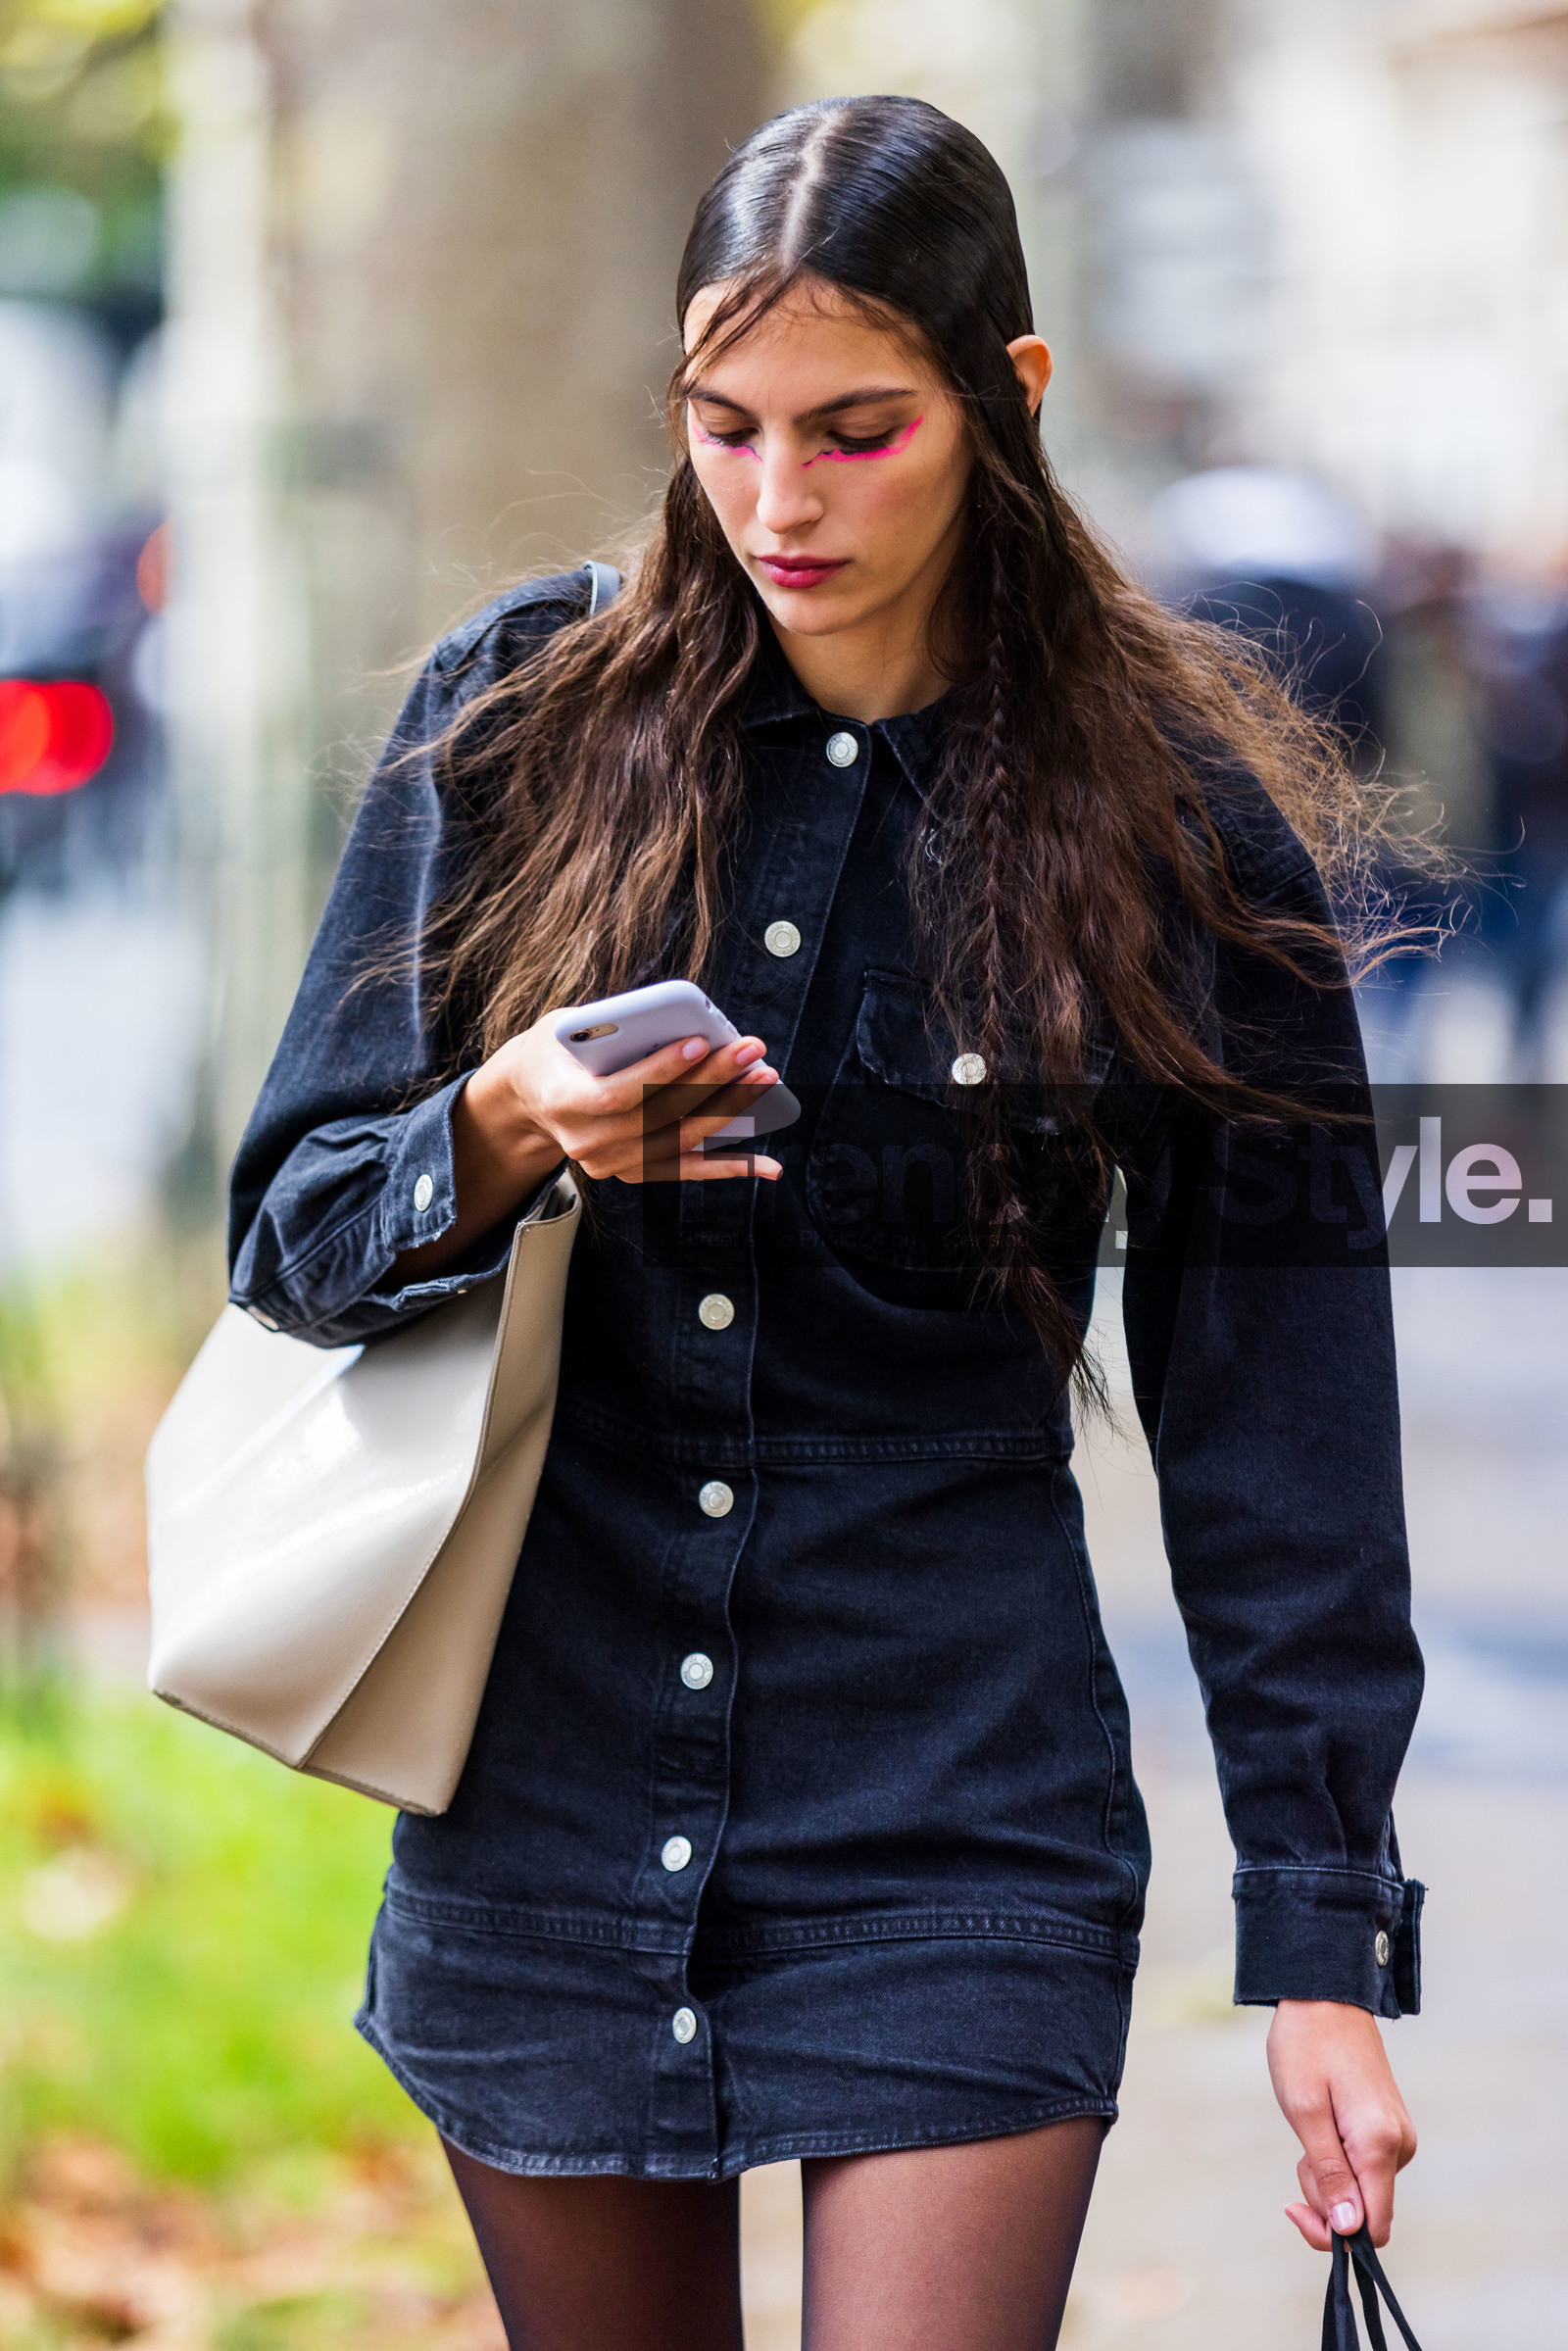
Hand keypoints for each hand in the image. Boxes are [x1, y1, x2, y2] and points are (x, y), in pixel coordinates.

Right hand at [471, 1014, 784, 1186]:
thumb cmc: (555, 1051)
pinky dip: (730, 1167)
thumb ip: (610, 1025)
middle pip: (658, 1116)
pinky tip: (769, 1166)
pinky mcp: (633, 1171)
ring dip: (729, 1113)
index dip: (659, 1072)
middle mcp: (585, 1142)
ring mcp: (610, 1163)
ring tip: (765, 1078)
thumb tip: (679, 1020)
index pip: (617, 1094)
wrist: (529, 1099)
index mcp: (562, 1102)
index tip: (699, 1041)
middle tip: (752, 1051)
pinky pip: (688, 1170)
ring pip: (680, 1141)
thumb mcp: (565, 1026)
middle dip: (711, 1082)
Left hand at [1267, 2000, 1416, 2250]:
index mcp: (1380, 2144)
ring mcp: (1399, 2136)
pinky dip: (1338, 2157)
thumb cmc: (1307, 2049)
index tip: (1295, 2209)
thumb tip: (1349, 2230)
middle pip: (1365, 2209)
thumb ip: (1329, 2174)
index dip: (1335, 2234)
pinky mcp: (1390, 2129)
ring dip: (1329, 2174)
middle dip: (1325, 2195)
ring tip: (1309, 2127)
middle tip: (1299, 2153)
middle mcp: (1400, 2146)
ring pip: (1363, 2188)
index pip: (1373, 2226)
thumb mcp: (1304, 2111)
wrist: (1325, 1997)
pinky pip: (1365, 2166)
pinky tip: (1323, 2123)